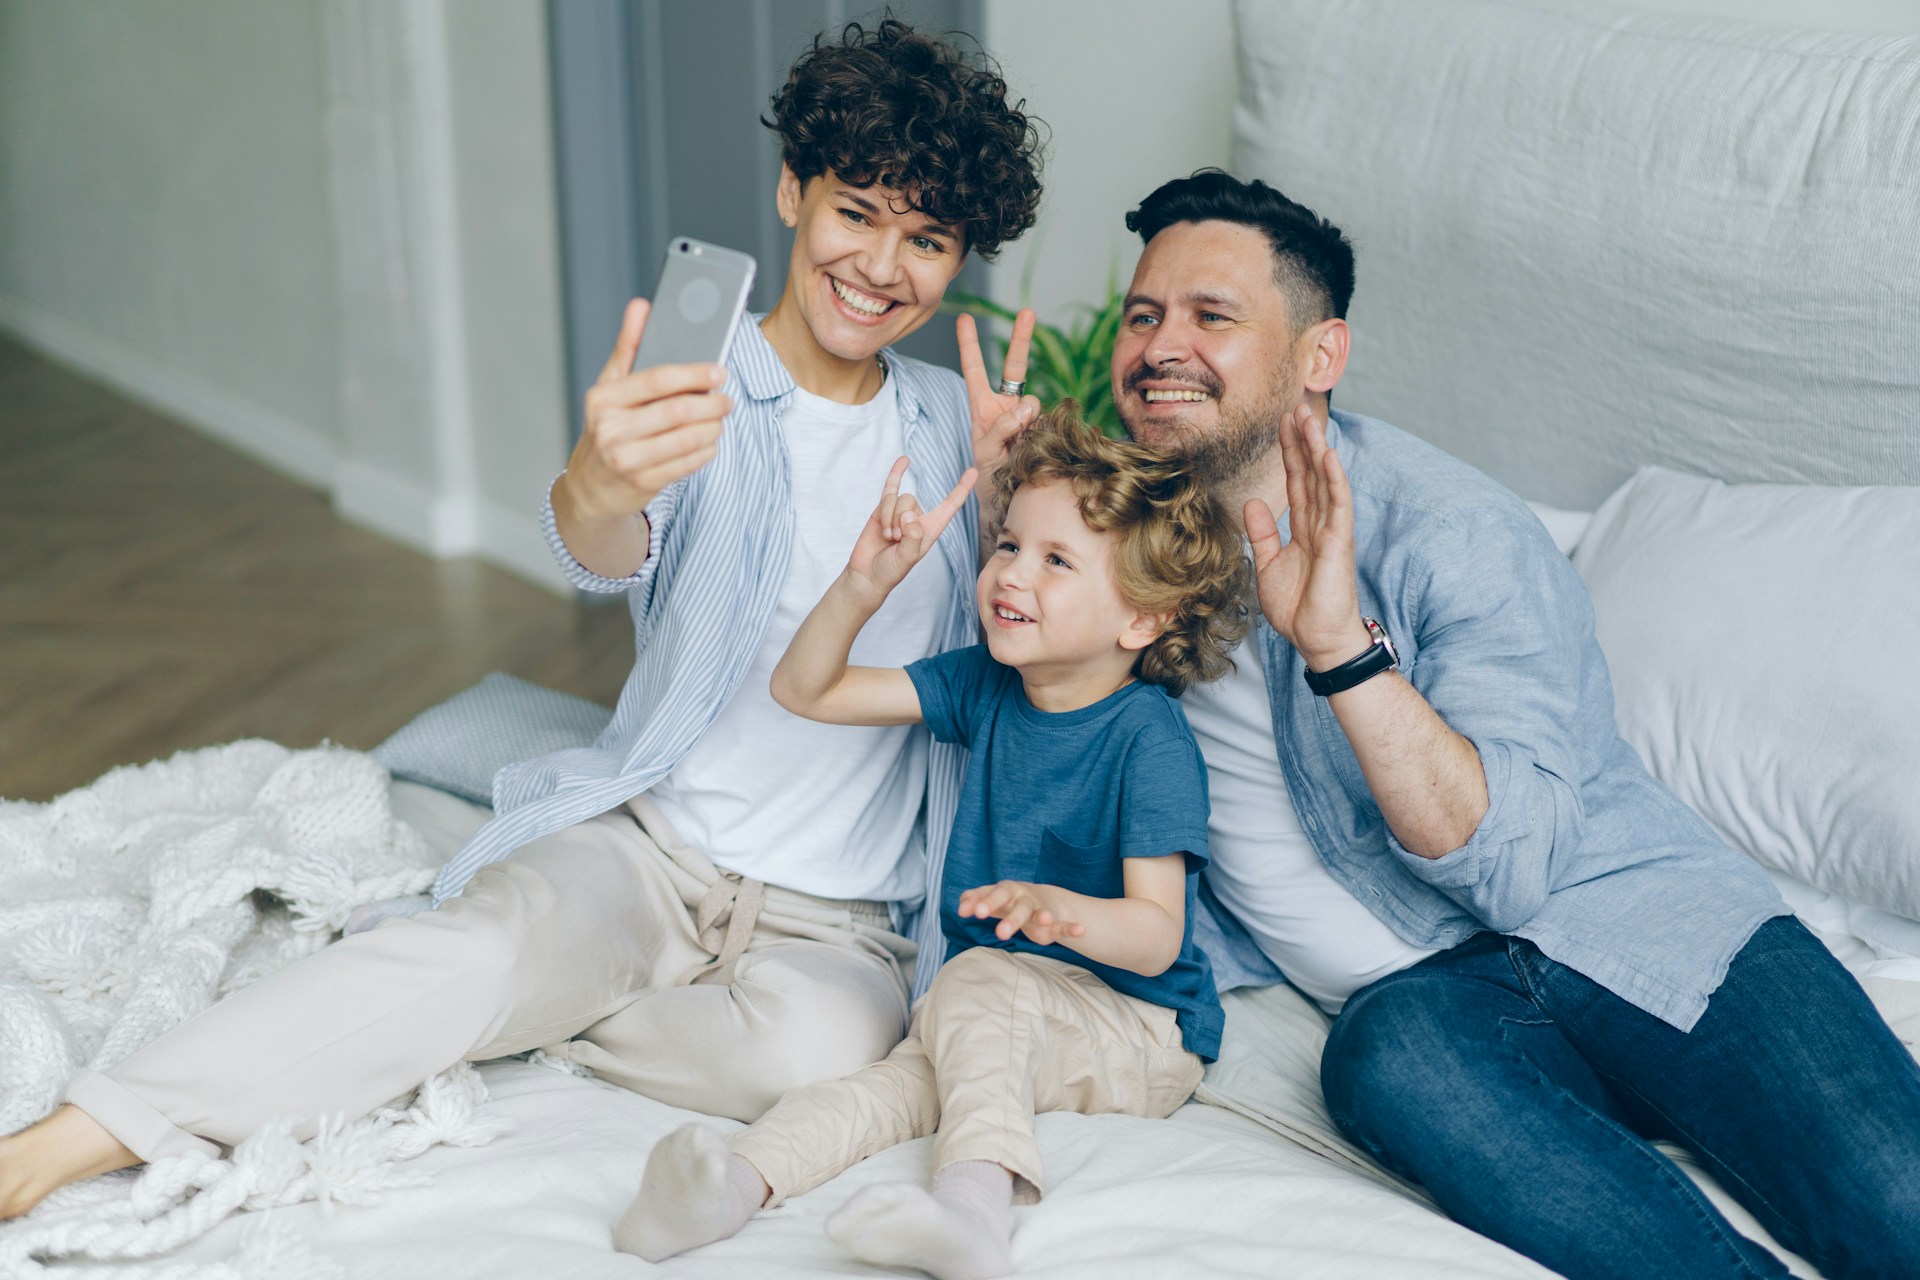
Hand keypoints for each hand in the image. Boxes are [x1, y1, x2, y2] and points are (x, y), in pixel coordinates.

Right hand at [558, 297, 731, 523]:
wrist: (590, 487)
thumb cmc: (606, 428)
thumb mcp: (609, 387)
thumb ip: (628, 346)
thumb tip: (641, 305)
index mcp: (604, 398)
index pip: (657, 379)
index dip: (694, 373)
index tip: (719, 370)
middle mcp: (611, 428)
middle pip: (677, 411)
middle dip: (710, 404)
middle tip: (726, 400)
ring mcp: (626, 459)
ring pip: (686, 439)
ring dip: (712, 428)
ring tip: (719, 420)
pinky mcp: (642, 483)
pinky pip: (687, 464)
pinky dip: (705, 451)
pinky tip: (709, 442)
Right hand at [845, 456, 977, 598]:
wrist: (867, 574)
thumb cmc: (891, 570)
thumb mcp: (906, 558)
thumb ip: (912, 536)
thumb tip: (908, 514)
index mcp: (930, 529)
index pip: (950, 506)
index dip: (961, 489)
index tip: (972, 471)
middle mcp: (917, 518)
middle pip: (910, 501)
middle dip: (898, 520)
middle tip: (894, 541)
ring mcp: (899, 513)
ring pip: (895, 499)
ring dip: (887, 518)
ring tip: (886, 537)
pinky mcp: (882, 510)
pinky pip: (890, 488)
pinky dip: (896, 473)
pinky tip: (904, 460)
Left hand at [957, 311, 1041, 474]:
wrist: (1008, 498)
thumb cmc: (988, 473)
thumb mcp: (985, 451)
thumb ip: (1001, 427)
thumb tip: (1026, 406)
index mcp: (983, 406)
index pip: (975, 370)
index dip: (969, 344)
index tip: (964, 318)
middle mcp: (1007, 405)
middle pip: (1015, 366)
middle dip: (1021, 338)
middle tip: (1027, 312)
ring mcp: (1029, 415)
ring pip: (1033, 404)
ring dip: (1025, 421)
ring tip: (1015, 448)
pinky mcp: (1046, 427)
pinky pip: (1046, 424)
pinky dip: (1039, 436)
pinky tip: (1030, 450)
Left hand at [957, 881, 1085, 946]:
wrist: (1042, 899)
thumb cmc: (1010, 900)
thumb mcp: (993, 899)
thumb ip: (976, 900)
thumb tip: (960, 905)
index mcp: (1005, 891)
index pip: (991, 893)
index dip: (980, 901)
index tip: (968, 912)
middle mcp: (1022, 897)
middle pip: (1015, 904)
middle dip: (1010, 917)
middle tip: (999, 933)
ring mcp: (1039, 908)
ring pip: (1038, 913)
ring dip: (1042, 915)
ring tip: (1045, 920)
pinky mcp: (1053, 921)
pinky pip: (1063, 925)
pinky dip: (1071, 928)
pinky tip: (1080, 930)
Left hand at [1244, 403, 1370, 669]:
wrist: (1317, 640)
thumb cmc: (1298, 609)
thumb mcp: (1267, 566)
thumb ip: (1261, 534)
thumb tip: (1253, 502)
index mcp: (1303, 528)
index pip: (1296, 482)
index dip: (1288, 453)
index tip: (1281, 423)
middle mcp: (1320, 524)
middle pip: (1310, 473)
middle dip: (1302, 440)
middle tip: (1295, 406)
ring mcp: (1332, 531)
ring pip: (1324, 481)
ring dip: (1317, 449)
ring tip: (1310, 419)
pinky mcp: (1340, 544)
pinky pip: (1338, 506)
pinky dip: (1333, 480)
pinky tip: (1328, 456)